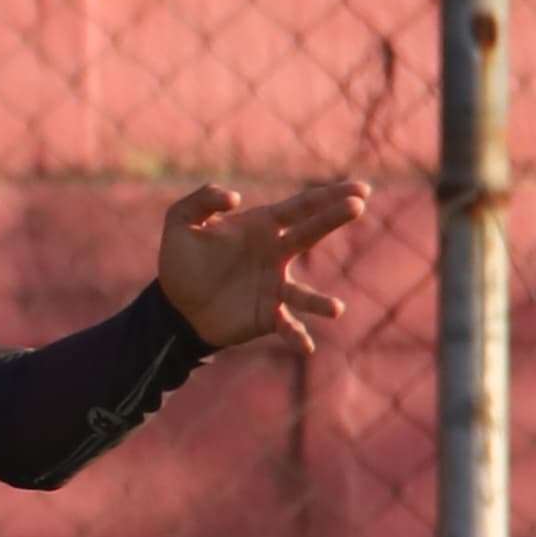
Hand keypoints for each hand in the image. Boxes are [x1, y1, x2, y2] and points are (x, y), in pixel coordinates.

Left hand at [157, 179, 369, 353]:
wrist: (174, 305)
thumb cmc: (182, 260)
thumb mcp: (180, 222)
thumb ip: (200, 200)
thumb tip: (235, 198)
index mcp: (261, 226)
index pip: (300, 207)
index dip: (328, 196)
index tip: (360, 189)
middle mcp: (276, 254)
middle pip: (309, 234)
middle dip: (332, 219)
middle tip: (357, 206)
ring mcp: (276, 286)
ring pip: (304, 294)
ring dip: (320, 302)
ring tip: (336, 310)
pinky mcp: (268, 315)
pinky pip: (288, 325)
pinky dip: (298, 335)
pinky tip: (307, 347)